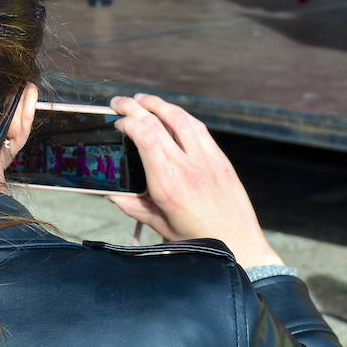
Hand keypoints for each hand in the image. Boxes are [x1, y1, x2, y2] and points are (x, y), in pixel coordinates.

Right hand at [107, 94, 281, 268]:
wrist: (239, 247)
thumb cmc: (196, 240)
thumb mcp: (157, 225)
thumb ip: (130, 204)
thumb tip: (107, 190)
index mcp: (167, 185)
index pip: (145, 137)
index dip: (128, 122)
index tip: (117, 123)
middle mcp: (187, 168)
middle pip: (158, 122)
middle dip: (134, 106)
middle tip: (119, 101)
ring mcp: (207, 161)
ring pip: (180, 118)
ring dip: (158, 104)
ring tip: (143, 99)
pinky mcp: (221, 160)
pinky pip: (199, 128)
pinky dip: (181, 115)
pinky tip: (170, 113)